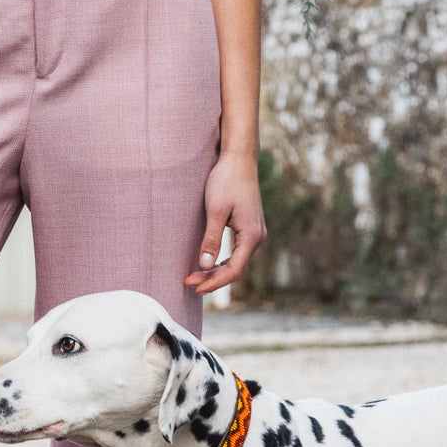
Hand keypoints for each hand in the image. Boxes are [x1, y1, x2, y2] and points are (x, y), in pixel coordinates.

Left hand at [184, 151, 266, 295]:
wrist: (238, 160)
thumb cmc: (226, 180)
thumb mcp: (215, 210)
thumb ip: (211, 239)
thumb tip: (204, 266)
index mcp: (252, 235)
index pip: (234, 270)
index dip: (214, 282)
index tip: (195, 287)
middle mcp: (258, 237)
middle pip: (235, 268)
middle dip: (212, 278)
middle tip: (188, 282)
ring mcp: (255, 233)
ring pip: (236, 261)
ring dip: (216, 271)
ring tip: (194, 277)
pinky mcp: (249, 228)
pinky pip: (237, 252)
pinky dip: (222, 260)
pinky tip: (208, 264)